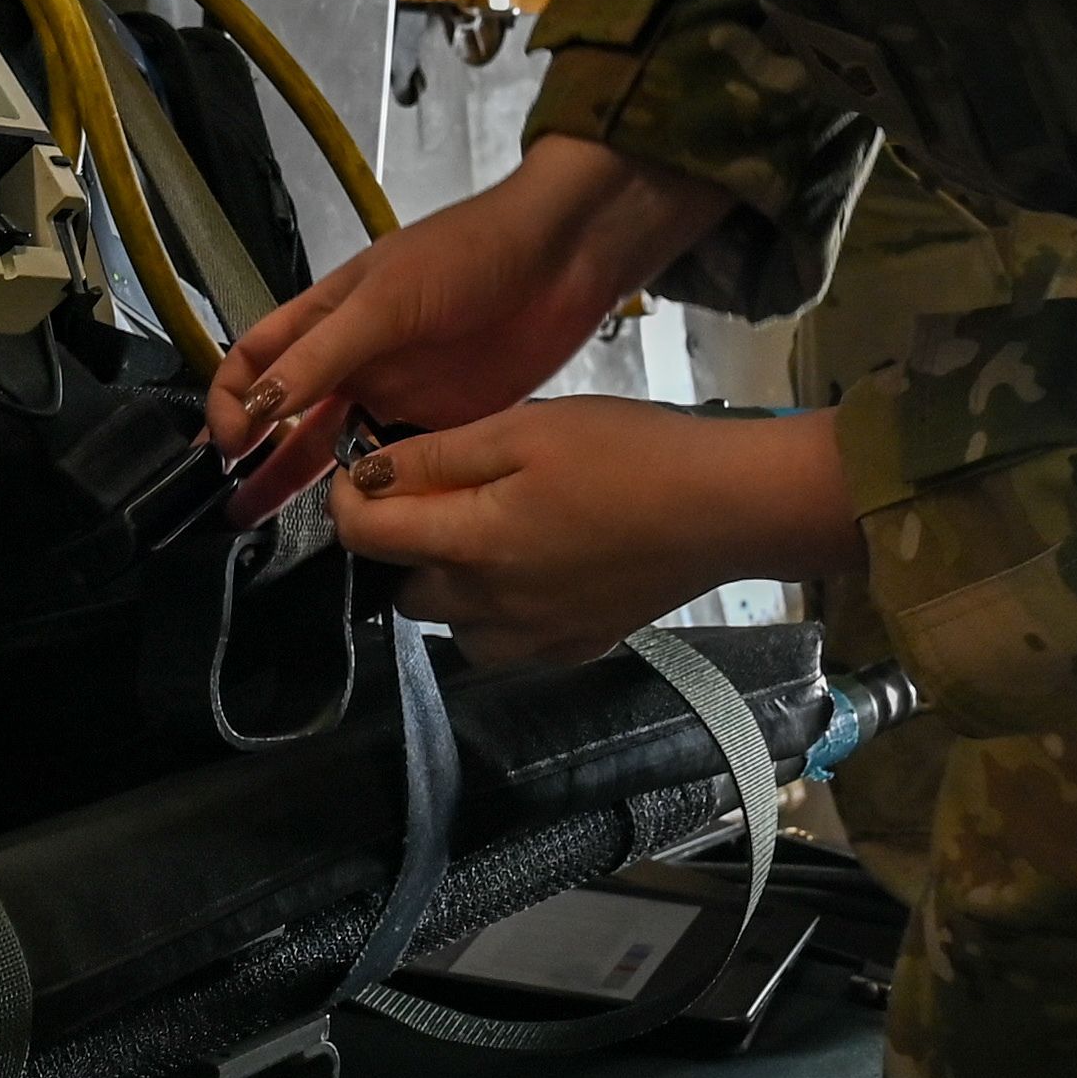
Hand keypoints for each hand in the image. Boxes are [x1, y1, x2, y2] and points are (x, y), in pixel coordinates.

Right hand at [206, 139, 732, 512]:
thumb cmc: (466, 254)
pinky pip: (397, 467)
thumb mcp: (383, 300)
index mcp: (327, 319)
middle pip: (287, 419)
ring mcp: (398, 395)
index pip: (253, 362)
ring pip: (338, 449)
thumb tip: (257, 408)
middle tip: (233, 512)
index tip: (227, 446)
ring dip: (306, 486)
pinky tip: (362, 526)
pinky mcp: (444, 424)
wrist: (563, 257)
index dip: (230, 402)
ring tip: (273, 529)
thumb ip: (320, 355)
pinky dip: (376, 495)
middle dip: (256, 461)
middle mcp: (354, 362)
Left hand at [333, 399, 856, 665]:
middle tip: (443, 496)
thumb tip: (367, 474)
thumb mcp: (524, 430)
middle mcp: (493, 608)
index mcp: (472, 546)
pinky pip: (512, 644)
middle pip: (404, 593)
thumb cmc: (628, 453)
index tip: (368, 467)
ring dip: (452, 589)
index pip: (364, 536)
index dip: (349, 497)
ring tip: (492, 536)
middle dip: (405, 548)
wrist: (727, 508)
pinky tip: (540, 567)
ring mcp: (537, 638)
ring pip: (455, 629)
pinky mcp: (579, 647)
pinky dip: (505, 614)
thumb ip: (438, 457)